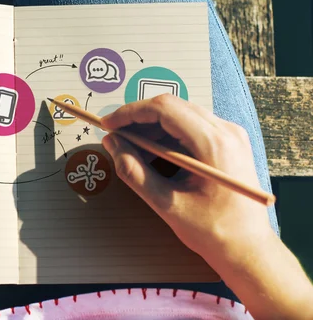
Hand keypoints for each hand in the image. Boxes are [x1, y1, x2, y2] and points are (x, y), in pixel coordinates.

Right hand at [100, 94, 274, 266]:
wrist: (250, 250)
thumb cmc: (213, 232)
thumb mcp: (166, 203)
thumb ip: (134, 171)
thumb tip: (111, 143)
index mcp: (214, 144)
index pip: (164, 109)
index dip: (131, 113)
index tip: (108, 124)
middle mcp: (226, 130)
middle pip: (172, 107)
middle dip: (139, 118)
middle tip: (116, 136)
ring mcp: (230, 134)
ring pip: (180, 113)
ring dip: (152, 127)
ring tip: (133, 149)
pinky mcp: (229, 141)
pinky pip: (192, 125)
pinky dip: (168, 135)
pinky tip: (155, 155)